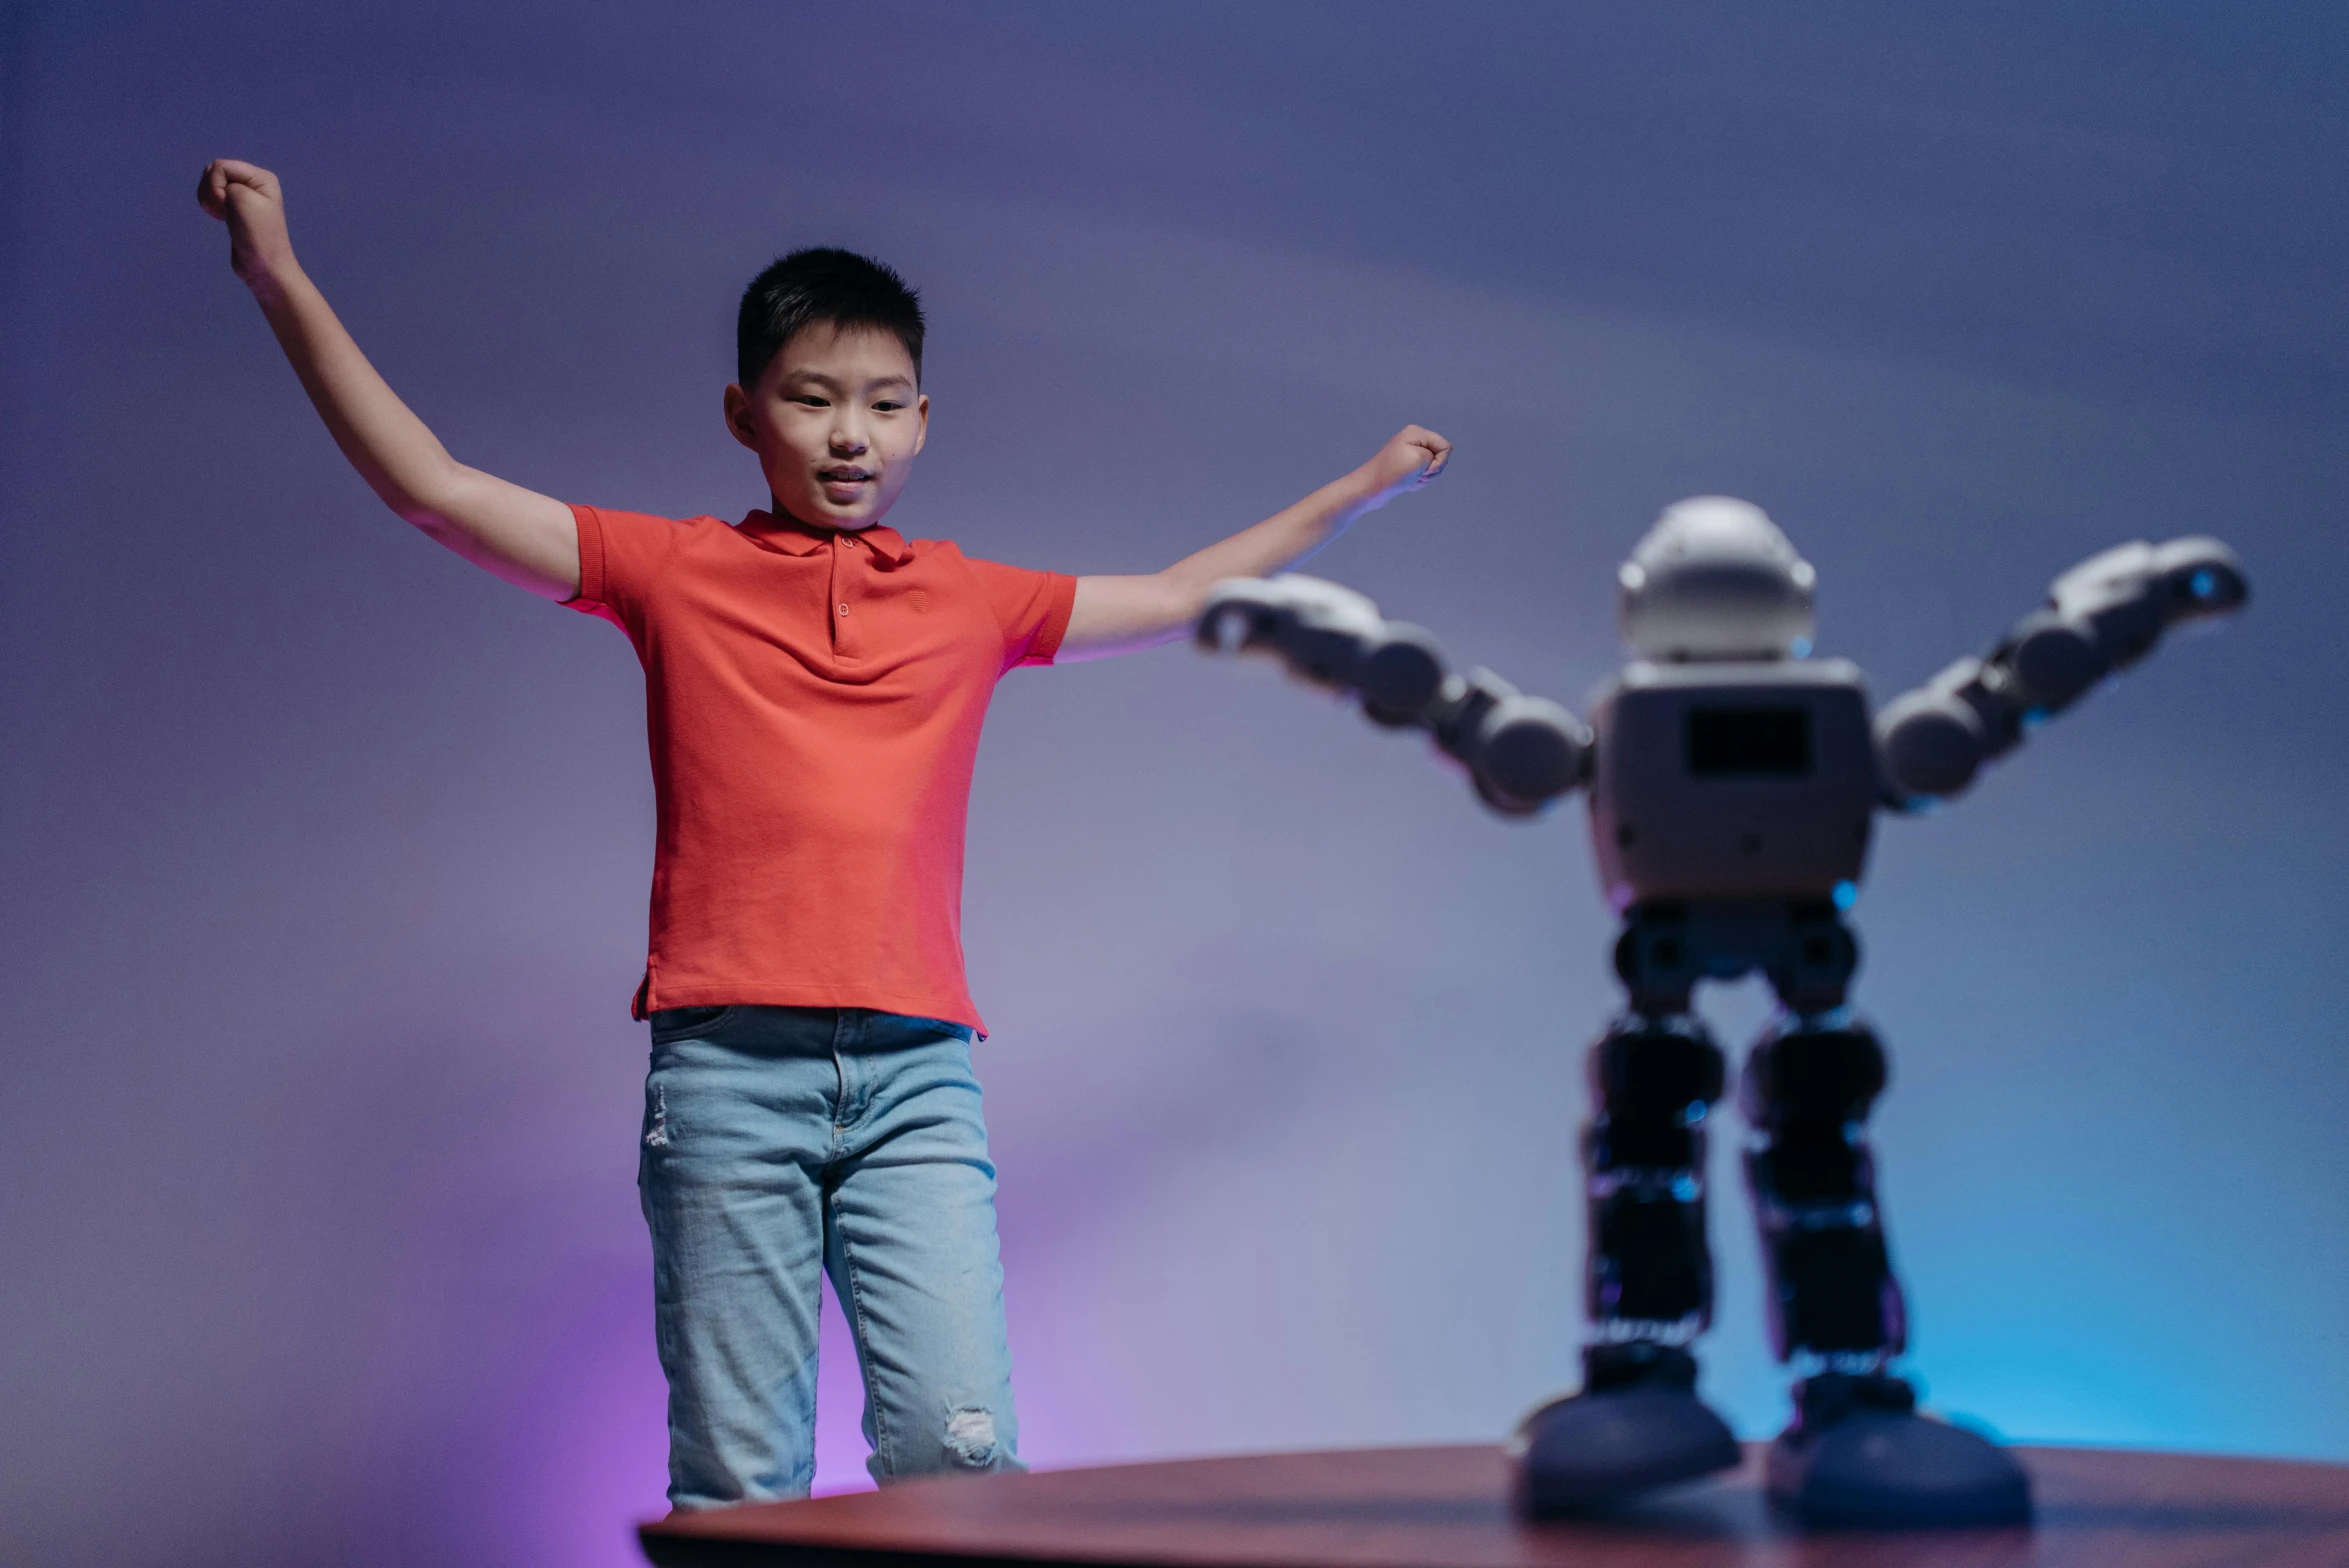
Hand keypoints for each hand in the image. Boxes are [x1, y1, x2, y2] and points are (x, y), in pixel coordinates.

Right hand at [196, 159, 296, 286]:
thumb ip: (223, 179)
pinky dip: (210, 206)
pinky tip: (222, 218)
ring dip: (209, 200)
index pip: (220, 166)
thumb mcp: (242, 198)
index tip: (228, 205)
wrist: (263, 267)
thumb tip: (217, 186)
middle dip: (211, 191)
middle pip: (212, 172)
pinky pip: (211, 196)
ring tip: (224, 215)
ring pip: (209, 184)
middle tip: (226, 211)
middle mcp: (254, 183)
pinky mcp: (234, 208)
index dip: (216, 185)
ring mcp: (243, 195)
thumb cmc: (257, 234)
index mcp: (261, 177)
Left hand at [1353, 425, 1451, 509]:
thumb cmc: (1393, 473)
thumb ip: (1438, 454)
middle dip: (1432, 471)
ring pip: (1433, 468)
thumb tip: (1435, 459)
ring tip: (1409, 480)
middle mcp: (1413, 439)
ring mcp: (1410, 453)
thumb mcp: (1421, 459)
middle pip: (1440, 457)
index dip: (1439, 462)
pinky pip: (1423, 474)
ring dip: (1425, 478)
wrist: (1370, 489)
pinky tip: (1407, 483)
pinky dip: (1418, 482)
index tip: (1423, 469)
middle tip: (1415, 475)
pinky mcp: (1406, 465)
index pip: (1445, 447)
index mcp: (1417, 432)